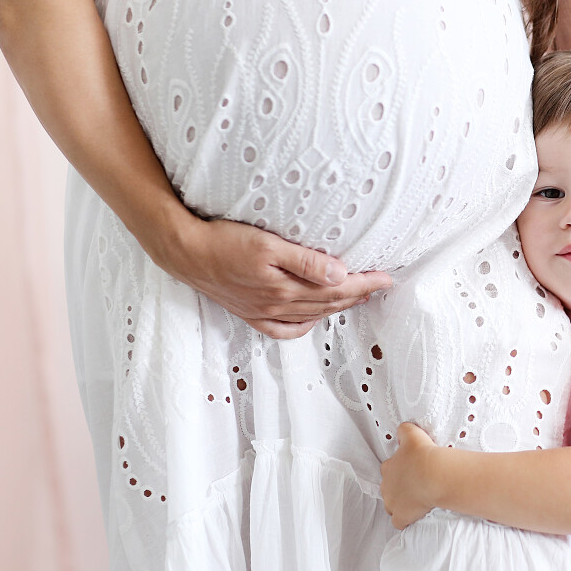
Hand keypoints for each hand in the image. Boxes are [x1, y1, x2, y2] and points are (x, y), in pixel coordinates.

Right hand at [163, 217, 393, 339]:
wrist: (184, 252)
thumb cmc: (224, 241)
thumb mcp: (268, 244)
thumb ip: (306, 262)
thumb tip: (341, 275)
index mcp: (285, 288)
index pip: (336, 289)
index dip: (364, 284)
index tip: (386, 277)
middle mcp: (277, 305)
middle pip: (328, 304)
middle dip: (357, 295)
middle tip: (380, 285)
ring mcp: (263, 312)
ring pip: (310, 315)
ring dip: (337, 308)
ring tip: (356, 298)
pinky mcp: (250, 313)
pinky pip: (283, 329)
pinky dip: (303, 326)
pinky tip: (313, 319)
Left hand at [381, 423, 438, 529]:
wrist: (434, 474)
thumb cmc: (424, 454)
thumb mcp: (412, 434)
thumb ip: (404, 430)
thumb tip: (400, 430)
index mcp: (388, 467)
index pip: (388, 469)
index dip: (399, 470)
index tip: (411, 470)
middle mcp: (386, 486)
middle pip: (389, 488)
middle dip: (399, 488)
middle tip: (415, 485)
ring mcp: (392, 503)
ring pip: (391, 506)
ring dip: (400, 504)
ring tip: (416, 501)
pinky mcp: (401, 516)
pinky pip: (398, 522)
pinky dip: (405, 520)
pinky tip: (414, 517)